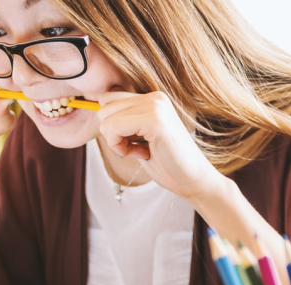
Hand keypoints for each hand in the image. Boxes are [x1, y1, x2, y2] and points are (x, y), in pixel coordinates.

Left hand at [95, 91, 226, 199]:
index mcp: (152, 98)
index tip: (131, 141)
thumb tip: (97, 111)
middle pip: (103, 107)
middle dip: (112, 133)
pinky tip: (141, 154)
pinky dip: (119, 146)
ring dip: (116, 141)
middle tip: (135, 148)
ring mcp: (156, 106)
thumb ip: (124, 121)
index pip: (108, 99)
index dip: (111, 124)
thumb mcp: (140, 136)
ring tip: (140, 151)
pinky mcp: (155, 121)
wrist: (193, 180)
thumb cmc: (167, 163)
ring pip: (106, 118)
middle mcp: (154, 97)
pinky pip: (114, 128)